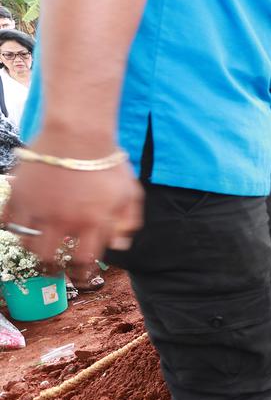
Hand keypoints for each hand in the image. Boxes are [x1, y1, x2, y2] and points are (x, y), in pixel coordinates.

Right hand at [3, 139, 143, 265]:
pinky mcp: (20, 193)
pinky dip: (11, 226)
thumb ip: (128, 220)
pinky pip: (7, 220)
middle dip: (51, 263)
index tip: (79, 267)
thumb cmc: (108, 161)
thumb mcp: (130, 190)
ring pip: (26, 242)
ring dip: (33, 246)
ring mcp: (39, 207)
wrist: (79, 132)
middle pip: (49, 256)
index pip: (84, 258)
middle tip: (52, 263)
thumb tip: (120, 244)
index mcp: (93, 221)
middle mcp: (64, 219)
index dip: (82, 267)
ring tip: (38, 242)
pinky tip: (20, 224)